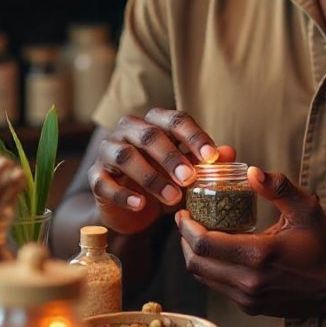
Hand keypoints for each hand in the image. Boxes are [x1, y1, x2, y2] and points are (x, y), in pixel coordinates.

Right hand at [88, 107, 234, 234]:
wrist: (132, 206)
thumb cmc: (164, 180)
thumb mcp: (188, 172)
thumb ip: (206, 162)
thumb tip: (230, 152)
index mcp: (154, 122)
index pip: (175, 120)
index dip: (194, 136)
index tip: (212, 157)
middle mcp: (128, 130)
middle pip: (149, 134)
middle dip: (171, 156)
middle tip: (189, 178)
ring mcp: (108, 151)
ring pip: (125, 156)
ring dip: (151, 177)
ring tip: (173, 197)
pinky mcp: (95, 177)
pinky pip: (104, 183)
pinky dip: (123, 195)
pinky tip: (141, 205)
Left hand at [176, 168, 325, 321]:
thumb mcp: (307, 209)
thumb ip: (279, 188)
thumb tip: (253, 172)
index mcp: (259, 255)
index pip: (206, 244)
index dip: (187, 228)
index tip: (183, 212)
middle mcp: (249, 281)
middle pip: (197, 263)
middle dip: (185, 241)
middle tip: (186, 222)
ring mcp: (248, 298)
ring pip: (204, 278)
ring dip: (195, 256)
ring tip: (198, 235)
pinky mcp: (251, 307)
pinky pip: (218, 287)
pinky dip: (210, 269)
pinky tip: (219, 252)